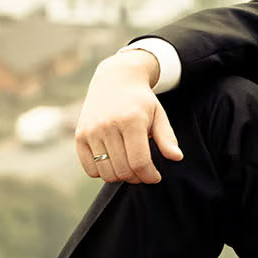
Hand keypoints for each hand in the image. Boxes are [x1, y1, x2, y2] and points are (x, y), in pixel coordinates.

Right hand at [75, 49, 182, 183]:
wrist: (115, 80)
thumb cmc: (141, 101)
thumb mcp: (159, 115)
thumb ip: (167, 138)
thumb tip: (177, 158)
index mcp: (131, 121)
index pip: (140, 162)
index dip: (150, 175)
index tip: (155, 177)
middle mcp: (108, 126)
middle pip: (123, 170)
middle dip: (137, 178)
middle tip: (144, 173)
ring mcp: (91, 131)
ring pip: (106, 173)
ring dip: (120, 177)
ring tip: (130, 168)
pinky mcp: (79, 136)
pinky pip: (90, 169)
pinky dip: (102, 173)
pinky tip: (113, 163)